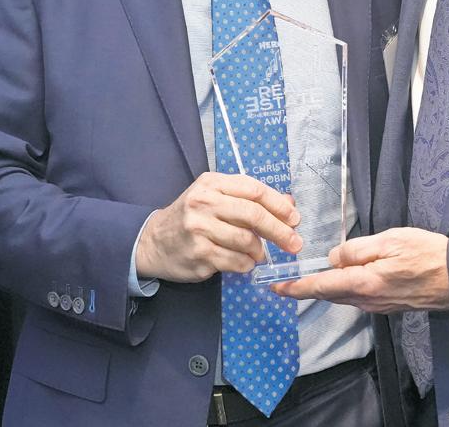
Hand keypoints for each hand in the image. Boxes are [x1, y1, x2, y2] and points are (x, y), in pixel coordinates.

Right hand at [136, 172, 301, 281]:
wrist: (153, 241)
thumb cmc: (192, 217)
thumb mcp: (216, 197)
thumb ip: (248, 199)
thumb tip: (289, 203)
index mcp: (212, 183)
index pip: (254, 190)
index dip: (278, 204)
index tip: (294, 218)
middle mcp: (204, 202)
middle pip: (253, 215)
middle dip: (279, 230)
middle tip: (294, 243)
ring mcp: (199, 229)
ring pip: (246, 240)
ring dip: (260, 250)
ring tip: (261, 254)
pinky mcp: (198, 254)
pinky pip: (234, 261)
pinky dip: (246, 264)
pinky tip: (245, 263)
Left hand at [272, 227, 448, 312]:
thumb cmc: (425, 253)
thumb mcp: (390, 240)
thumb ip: (357, 249)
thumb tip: (334, 257)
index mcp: (364, 283)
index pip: (321, 286)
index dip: (296, 287)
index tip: (275, 287)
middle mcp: (367, 300)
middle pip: (329, 294)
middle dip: (307, 288)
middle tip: (286, 280)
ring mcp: (377, 306)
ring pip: (342, 296)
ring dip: (325, 288)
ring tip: (309, 276)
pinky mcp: (386, 305)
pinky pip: (357, 297)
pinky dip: (343, 288)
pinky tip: (342, 277)